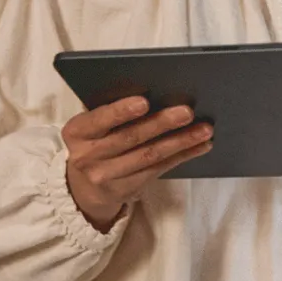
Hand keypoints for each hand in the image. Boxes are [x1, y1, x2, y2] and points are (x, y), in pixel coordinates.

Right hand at [62, 97, 213, 232]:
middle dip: (161, 123)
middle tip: (187, 111)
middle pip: (130, 138)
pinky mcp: (125, 189)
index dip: (121, 111)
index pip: (98, 120)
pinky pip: (159, 169)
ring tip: (204, 129)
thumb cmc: (96, 140)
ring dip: (181, 141)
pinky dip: (183, 155)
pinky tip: (200, 145)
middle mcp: (87, 156)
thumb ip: (113, 110)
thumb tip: (157, 91)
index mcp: (77, 132)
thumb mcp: (93, 125)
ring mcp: (106, 176)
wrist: (83, 186)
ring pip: (149, 156)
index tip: (145, 101)